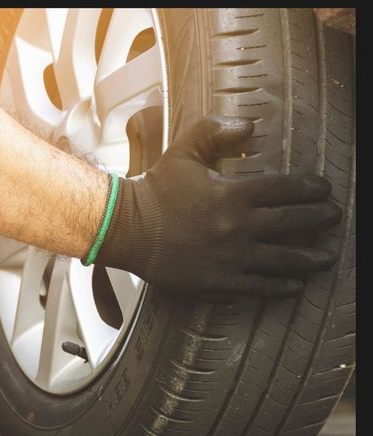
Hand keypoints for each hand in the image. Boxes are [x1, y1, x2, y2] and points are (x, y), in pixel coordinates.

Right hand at [96, 115, 342, 295]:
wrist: (126, 229)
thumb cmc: (153, 192)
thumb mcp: (183, 152)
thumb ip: (215, 132)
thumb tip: (247, 123)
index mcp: (232, 195)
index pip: (284, 189)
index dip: (310, 188)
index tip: (324, 190)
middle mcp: (237, 228)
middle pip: (290, 224)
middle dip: (318, 220)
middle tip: (334, 218)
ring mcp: (228, 259)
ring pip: (280, 260)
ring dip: (307, 259)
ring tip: (326, 258)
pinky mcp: (215, 282)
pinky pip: (255, 287)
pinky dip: (278, 288)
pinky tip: (293, 287)